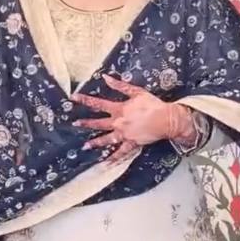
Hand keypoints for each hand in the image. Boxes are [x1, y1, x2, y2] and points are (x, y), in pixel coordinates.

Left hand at [74, 74, 192, 161]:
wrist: (166, 119)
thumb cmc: (152, 104)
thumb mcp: (136, 91)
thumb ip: (120, 85)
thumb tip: (106, 77)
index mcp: (119, 109)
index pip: (98, 104)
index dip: (85, 100)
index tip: (73, 98)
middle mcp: (118, 122)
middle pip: (98, 123)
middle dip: (86, 124)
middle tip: (74, 124)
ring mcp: (124, 134)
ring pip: (106, 139)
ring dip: (95, 143)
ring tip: (85, 146)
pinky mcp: (131, 143)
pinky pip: (121, 153)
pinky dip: (113, 159)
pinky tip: (105, 163)